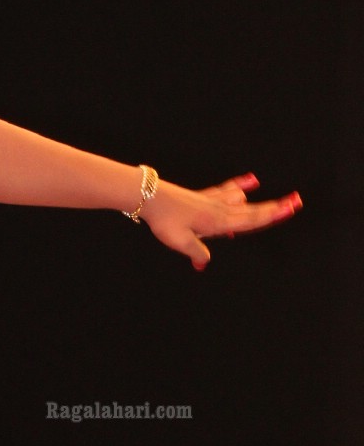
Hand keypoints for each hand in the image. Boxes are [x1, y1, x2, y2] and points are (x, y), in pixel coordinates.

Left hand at [140, 174, 302, 270]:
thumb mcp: (180, 242)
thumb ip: (196, 252)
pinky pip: (226, 190)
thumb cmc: (164, 220)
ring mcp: (213, 201)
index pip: (250, 220)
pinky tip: (250, 182)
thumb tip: (204, 263)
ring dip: (262, 200)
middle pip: (253, 209)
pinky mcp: (204, 196)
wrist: (150, 197)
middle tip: (296, 202)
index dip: (271, 216)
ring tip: (281, 199)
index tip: (289, 210)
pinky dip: (240, 187)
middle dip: (275, 208)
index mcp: (218, 222)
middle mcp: (220, 210)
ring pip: (244, 201)